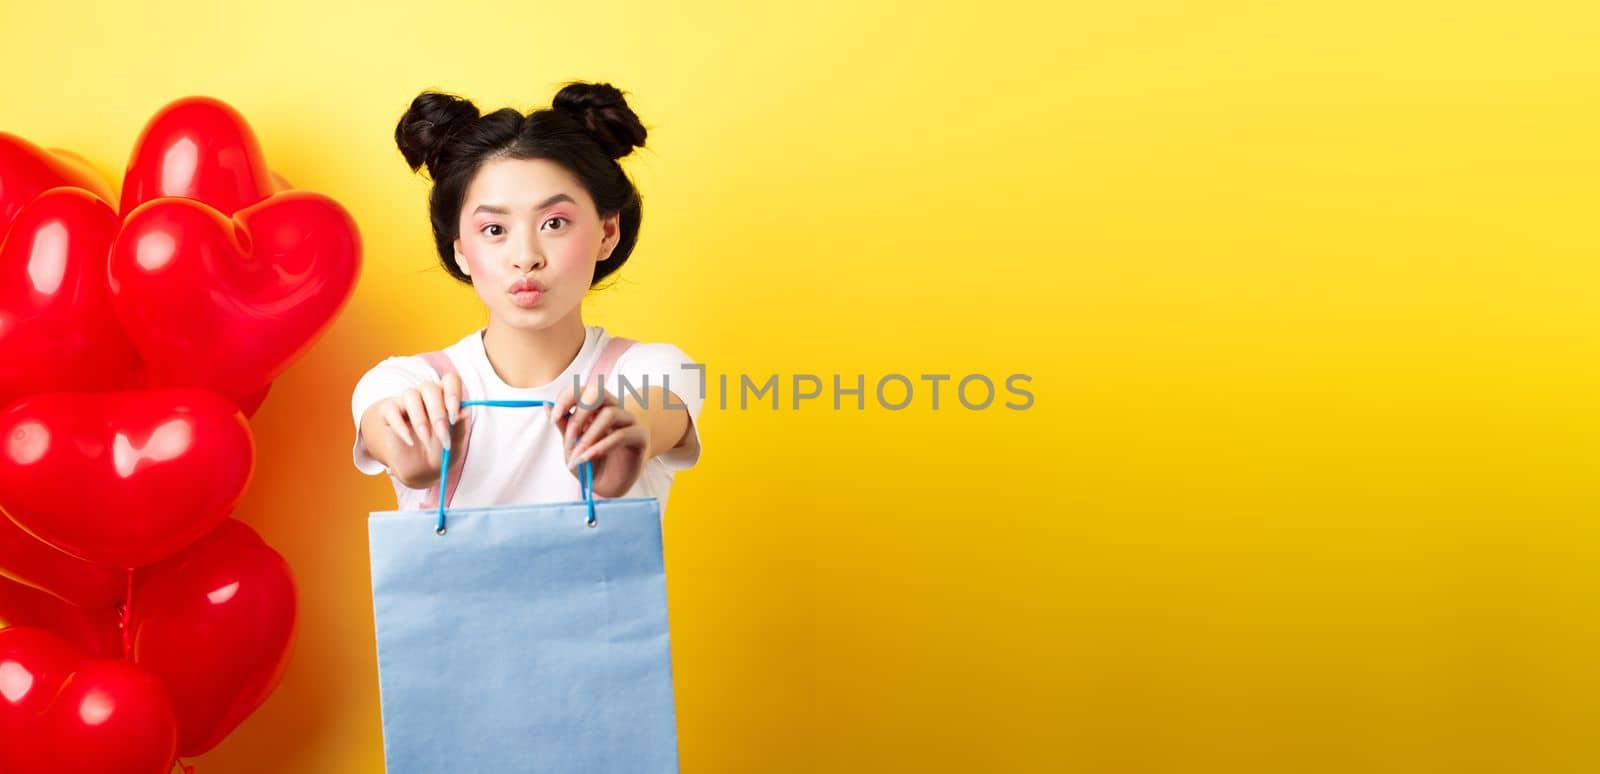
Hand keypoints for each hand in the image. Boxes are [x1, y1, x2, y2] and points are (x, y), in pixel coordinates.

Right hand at [375, 372, 467, 481]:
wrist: (419, 469)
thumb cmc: (440, 451)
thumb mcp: (454, 444)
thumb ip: (459, 427)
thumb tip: (464, 411)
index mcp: (445, 396)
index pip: (450, 380)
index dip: (453, 394)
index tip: (455, 416)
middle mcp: (425, 394)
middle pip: (429, 387)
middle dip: (438, 414)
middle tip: (443, 435)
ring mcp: (405, 400)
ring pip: (410, 395)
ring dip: (420, 420)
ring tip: (426, 441)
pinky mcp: (387, 411)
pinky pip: (391, 409)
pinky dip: (400, 426)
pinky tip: (409, 442)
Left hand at [550, 377, 649, 497]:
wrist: (609, 487)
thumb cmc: (592, 464)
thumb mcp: (571, 447)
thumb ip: (564, 427)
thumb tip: (547, 406)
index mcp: (594, 409)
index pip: (582, 390)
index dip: (567, 398)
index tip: (554, 417)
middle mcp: (613, 409)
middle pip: (598, 392)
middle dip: (580, 411)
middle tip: (569, 434)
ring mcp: (628, 421)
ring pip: (610, 413)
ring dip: (589, 435)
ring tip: (578, 454)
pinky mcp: (640, 436)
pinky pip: (621, 435)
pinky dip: (601, 446)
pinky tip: (589, 457)